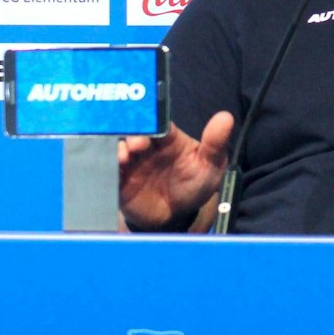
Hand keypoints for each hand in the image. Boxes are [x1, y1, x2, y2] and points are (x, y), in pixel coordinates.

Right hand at [118, 112, 233, 232]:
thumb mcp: (211, 165)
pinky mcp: (120, 180)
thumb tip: (226, 117)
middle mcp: (147, 146)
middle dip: (133, 134)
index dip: (152, 118)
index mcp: (168, 137)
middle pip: (134, 132)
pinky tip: (115, 167)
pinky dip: (108, 166)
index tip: (148, 117)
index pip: (157, 121)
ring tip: (124, 156)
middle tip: (138, 144)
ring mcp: (132, 162)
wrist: (178, 217)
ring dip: (118, 148)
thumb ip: (215, 143)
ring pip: (118, 147)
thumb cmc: (195, 184)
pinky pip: (109, 170)